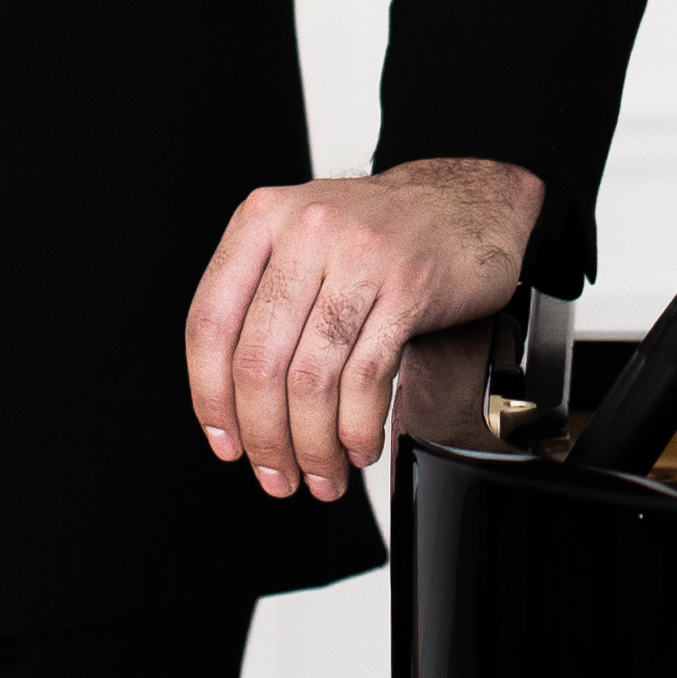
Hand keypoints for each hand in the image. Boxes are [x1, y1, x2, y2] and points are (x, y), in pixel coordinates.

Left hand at [183, 158, 540, 503]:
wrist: (467, 202)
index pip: (210, 323)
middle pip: (259, 360)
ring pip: (311, 378)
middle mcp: (307, 230)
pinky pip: (367, 377)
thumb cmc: (380, 232)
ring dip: (313, 445)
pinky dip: (357, 428)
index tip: (225, 441)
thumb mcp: (303, 239)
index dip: (209, 397)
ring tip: (322, 474)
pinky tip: (359, 445)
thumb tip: (231, 403)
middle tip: (278, 475)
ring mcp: (360, 255)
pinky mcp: (410, 285)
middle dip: (265, 436)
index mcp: (263, 219)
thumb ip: (261, 299)